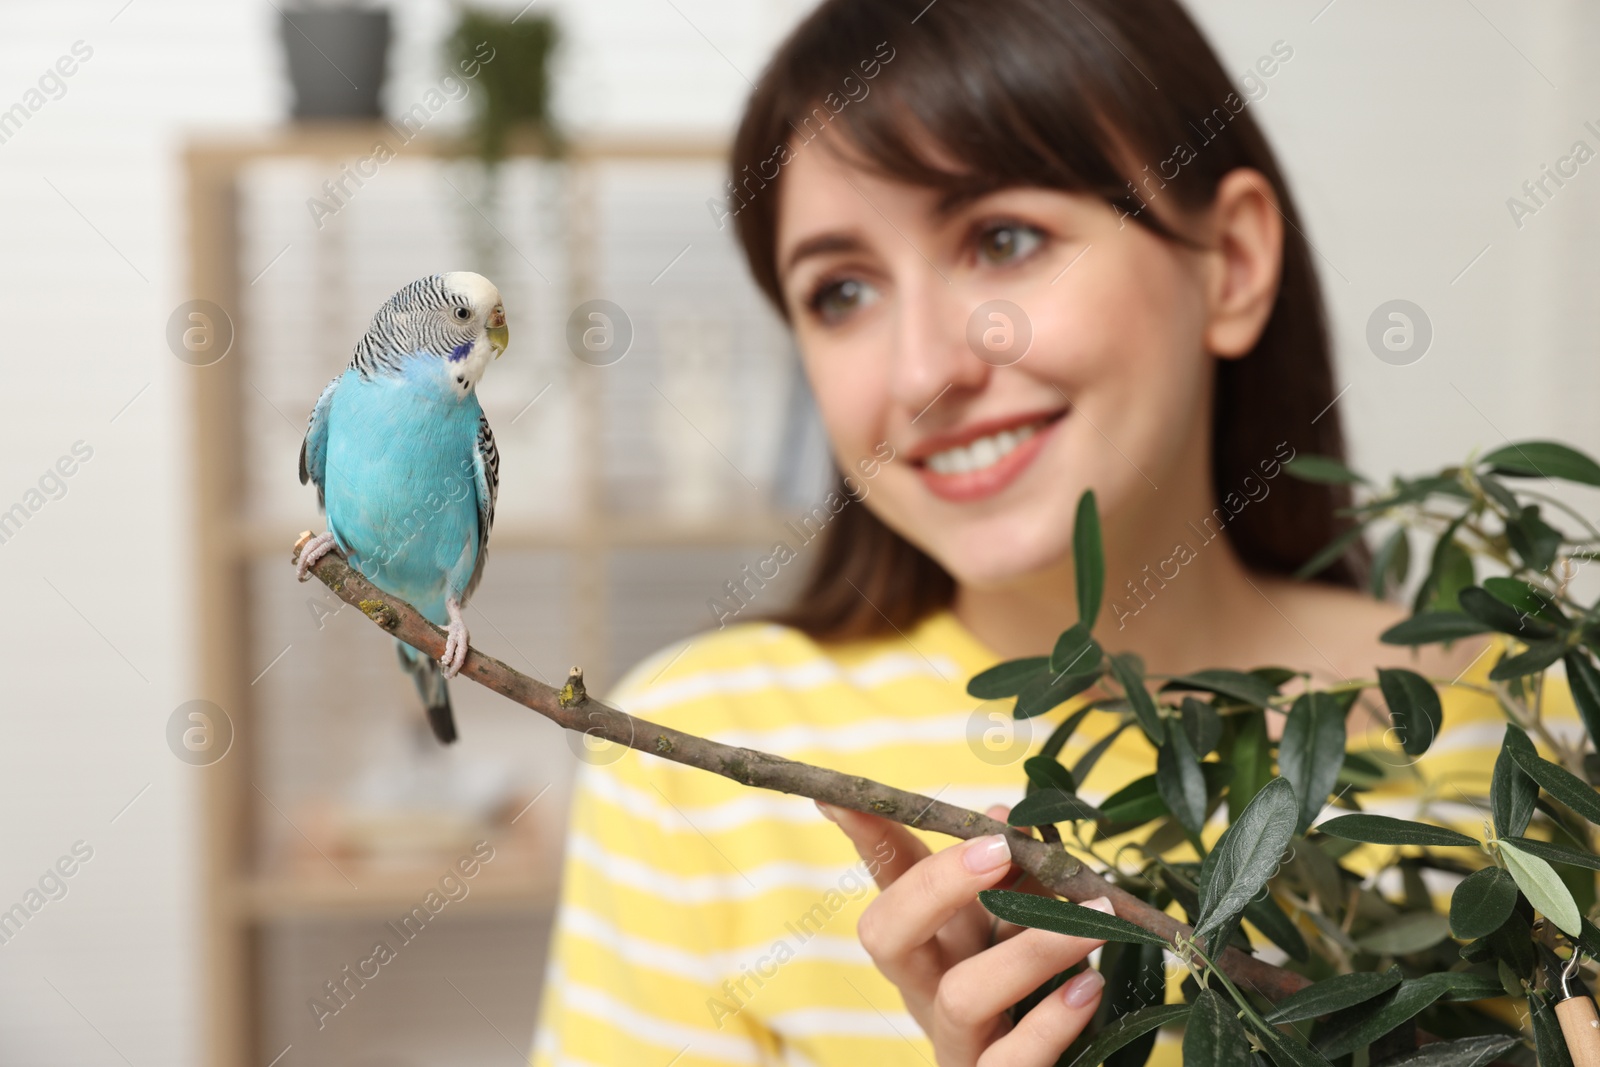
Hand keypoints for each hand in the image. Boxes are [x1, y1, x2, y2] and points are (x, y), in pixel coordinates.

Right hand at [819, 801, 1108, 1066]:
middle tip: (1001, 848)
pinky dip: (1052, 1021)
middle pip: (888, 935)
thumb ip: (1012, 879)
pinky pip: (1011, 1059)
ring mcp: (953, 1042)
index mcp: (925, 942)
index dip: (866, 837)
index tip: (842, 798)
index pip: (887, 879)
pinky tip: (1088, 986)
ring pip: (962, 994)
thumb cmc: (1030, 996)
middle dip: (937, 884)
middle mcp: (923, 989)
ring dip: (1033, 948)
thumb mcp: (1016, 929)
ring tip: (1094, 920)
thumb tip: (1005, 813)